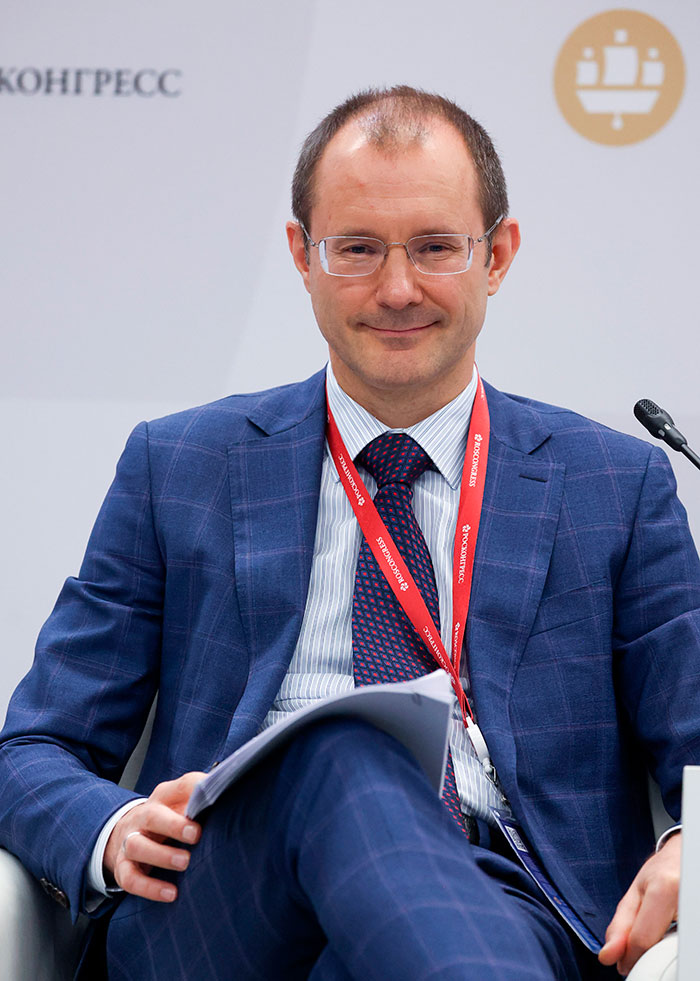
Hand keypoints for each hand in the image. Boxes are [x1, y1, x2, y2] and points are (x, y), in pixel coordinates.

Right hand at [104, 771, 205, 902]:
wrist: (126, 831)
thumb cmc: (167, 817)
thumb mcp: (183, 802)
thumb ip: (203, 800)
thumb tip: (231, 797)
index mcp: (163, 798)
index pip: (179, 788)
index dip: (193, 793)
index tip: (211, 802)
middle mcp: (142, 817)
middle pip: (153, 816)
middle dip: (174, 826)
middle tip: (196, 835)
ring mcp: (129, 842)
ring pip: (137, 846)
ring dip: (161, 855)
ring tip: (184, 863)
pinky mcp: (122, 868)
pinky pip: (130, 879)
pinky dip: (150, 888)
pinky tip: (171, 894)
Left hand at [599, 831, 680, 975]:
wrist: (688, 854)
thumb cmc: (663, 871)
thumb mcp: (635, 893)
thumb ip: (620, 925)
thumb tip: (609, 955)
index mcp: (665, 888)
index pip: (643, 938)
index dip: (630, 956)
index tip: (624, 963)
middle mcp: (687, 896)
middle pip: (661, 947)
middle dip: (648, 952)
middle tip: (646, 940)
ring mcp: (696, 907)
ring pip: (676, 949)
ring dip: (663, 949)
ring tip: (664, 928)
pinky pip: (686, 944)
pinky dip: (677, 945)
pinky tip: (675, 930)